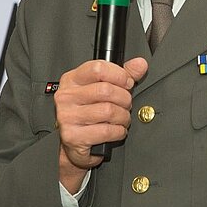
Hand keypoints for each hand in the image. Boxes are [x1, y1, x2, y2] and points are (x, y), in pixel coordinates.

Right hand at [55, 57, 147, 190]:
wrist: (75, 142)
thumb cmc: (89, 111)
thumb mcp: (103, 87)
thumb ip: (123, 74)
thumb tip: (140, 64)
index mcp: (72, 79)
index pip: (98, 68)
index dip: (119, 75)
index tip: (127, 83)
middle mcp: (66, 96)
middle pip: (106, 90)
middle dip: (124, 99)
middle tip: (126, 104)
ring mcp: (67, 116)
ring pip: (108, 111)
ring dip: (123, 117)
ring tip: (122, 118)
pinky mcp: (73, 136)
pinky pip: (107, 131)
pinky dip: (118, 131)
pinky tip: (116, 130)